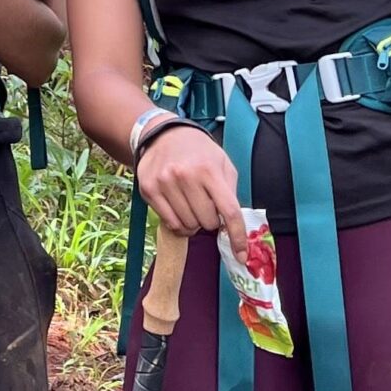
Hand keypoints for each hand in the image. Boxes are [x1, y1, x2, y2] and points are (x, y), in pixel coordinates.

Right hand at [136, 122, 247, 260]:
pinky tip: (180, 211)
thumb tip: (233, 224)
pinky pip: (169, 224)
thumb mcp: (222, 163)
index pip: (229, 211)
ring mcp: (165, 184)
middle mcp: (186, 176)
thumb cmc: (199, 152)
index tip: (241, 255)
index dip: (238, 237)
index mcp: (209, 170)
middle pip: (207, 222)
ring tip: (192, 206)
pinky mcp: (149, 190)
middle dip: (212, 220)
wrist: (163, 135)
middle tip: (207, 206)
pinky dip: (179, 224)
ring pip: (188, 226)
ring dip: (194, 223)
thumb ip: (230, 192)